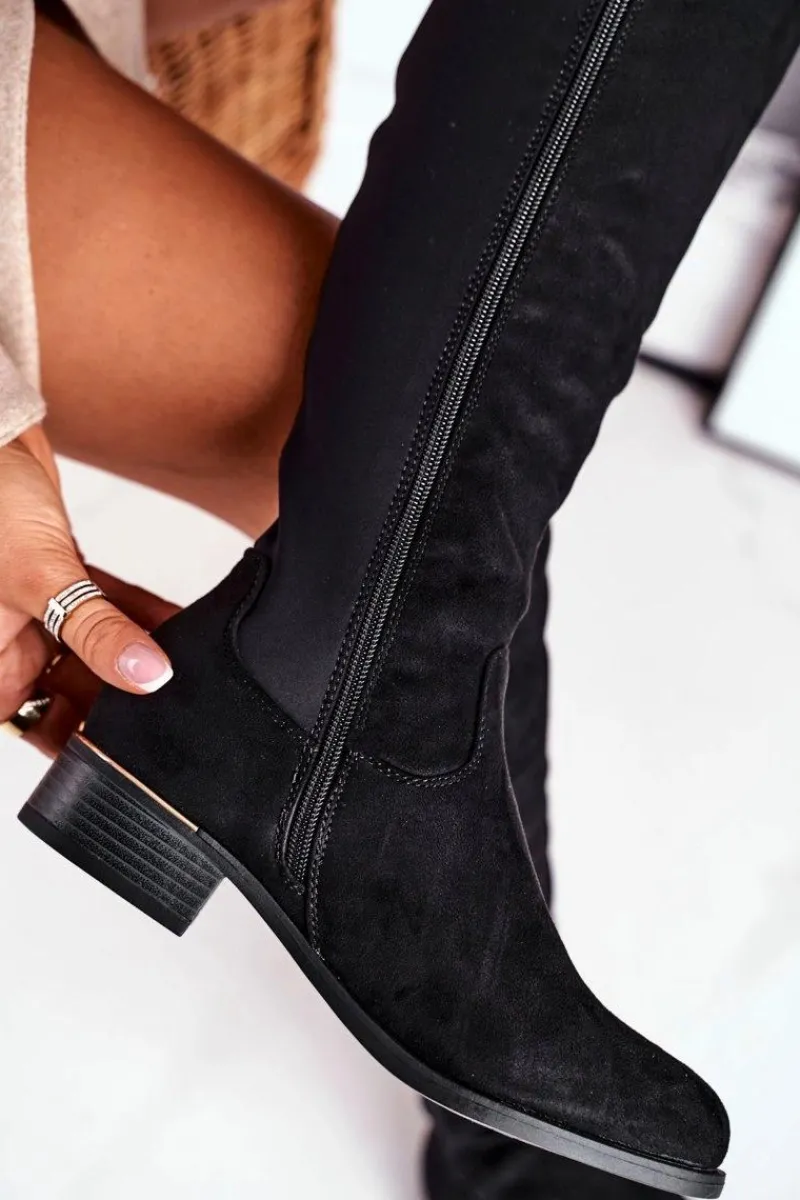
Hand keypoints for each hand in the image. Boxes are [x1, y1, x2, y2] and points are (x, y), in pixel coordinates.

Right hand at [0, 426, 176, 753]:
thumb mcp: (42, 578)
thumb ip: (96, 632)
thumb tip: (147, 676)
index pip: (34, 726)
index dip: (79, 743)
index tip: (134, 749)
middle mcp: (2, 647)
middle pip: (67, 694)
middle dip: (119, 699)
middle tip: (175, 706)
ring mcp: (29, 614)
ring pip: (90, 652)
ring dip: (134, 655)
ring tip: (186, 668)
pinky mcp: (55, 580)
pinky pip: (100, 609)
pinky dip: (134, 616)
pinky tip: (178, 625)